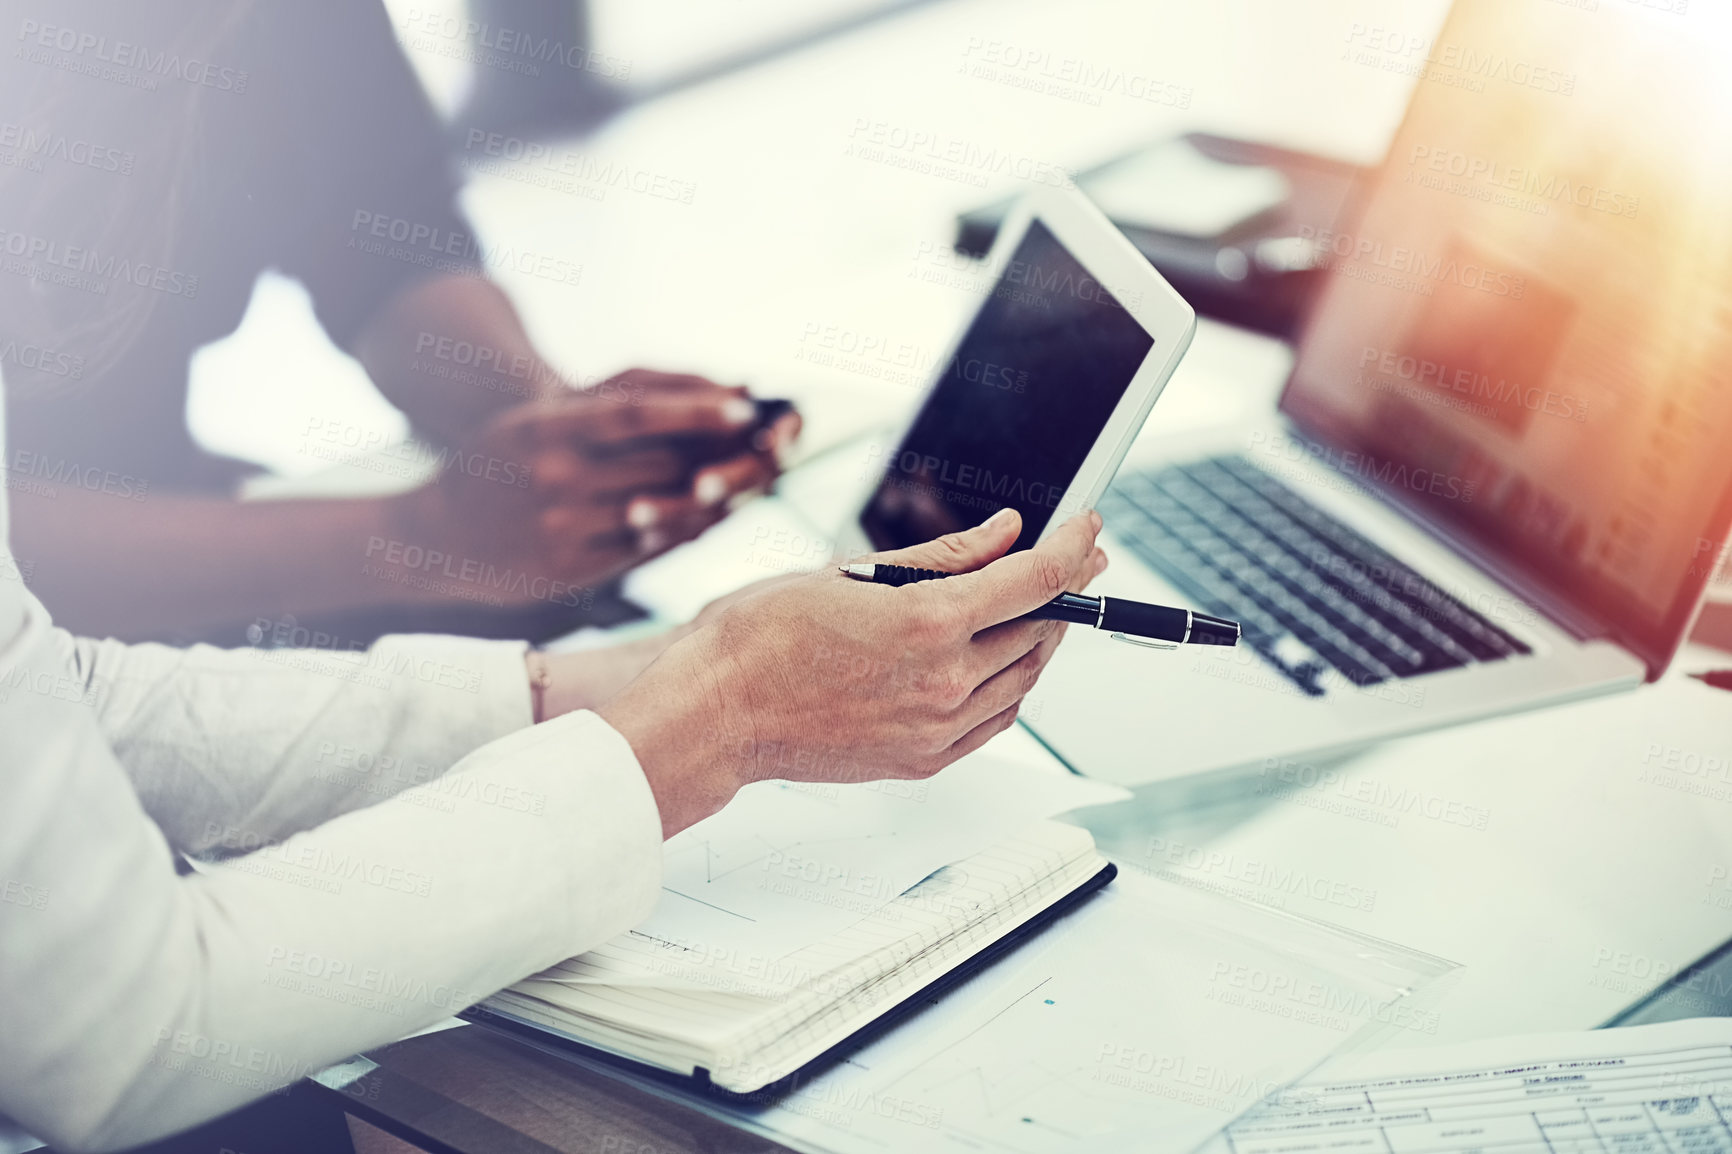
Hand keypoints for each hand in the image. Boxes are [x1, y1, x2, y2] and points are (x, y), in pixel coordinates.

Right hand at [383, 371, 800, 606]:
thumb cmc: (499, 465)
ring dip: (716, 498)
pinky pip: (649, 549)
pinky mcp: (575, 569)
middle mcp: (556, 478)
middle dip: (722, 455)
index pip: (635, 413)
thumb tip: (700, 391)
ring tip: (753, 480)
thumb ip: (607, 404)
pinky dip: (687, 530)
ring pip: (664, 511)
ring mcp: (566, 527)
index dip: (696, 408)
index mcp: (545, 429)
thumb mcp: (535, 421)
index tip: (747, 404)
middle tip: (773, 445)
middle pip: (662, 465)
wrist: (438, 538)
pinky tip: (713, 516)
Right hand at [598, 507, 1107, 836]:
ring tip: (1034, 606)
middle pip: (1040, 628)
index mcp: (927, 623)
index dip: (1073, 547)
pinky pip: (995, 720)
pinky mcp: (923, 760)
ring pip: (1023, 678)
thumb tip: (1004, 534)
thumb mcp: (853, 571)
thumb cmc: (761, 637)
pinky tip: (1000, 660)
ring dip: (1040, 637)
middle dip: (1064, 588)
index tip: (1086, 528)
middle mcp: (942, 681)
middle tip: (1072, 560)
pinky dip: (1011, 685)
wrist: (716, 713)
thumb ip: (945, 556)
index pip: (1036, 579)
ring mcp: (935, 728)